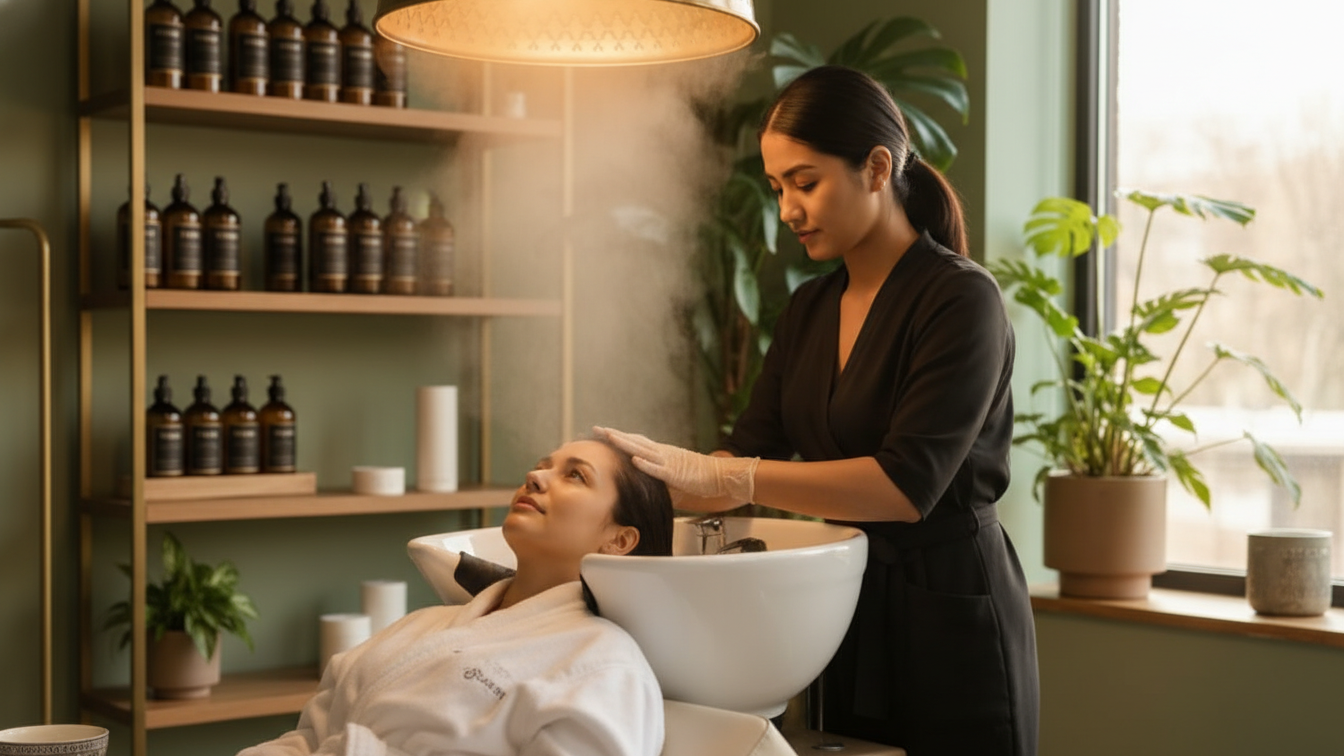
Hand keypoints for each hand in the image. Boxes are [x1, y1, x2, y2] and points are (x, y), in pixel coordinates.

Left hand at [594, 427, 759, 503]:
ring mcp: (668, 462)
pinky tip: (633, 460)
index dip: (619, 438)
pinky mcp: (676, 473)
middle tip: (596, 429)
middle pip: (635, 441)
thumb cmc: (699, 477)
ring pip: (643, 450)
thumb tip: (643, 481)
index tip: (602, 433)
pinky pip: (658, 468)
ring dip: (625, 443)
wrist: (720, 475)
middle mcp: (662, 453)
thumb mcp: (673, 474)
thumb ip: (657, 475)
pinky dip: (645, 464)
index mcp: (661, 453)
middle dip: (614, 435)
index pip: (636, 442)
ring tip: (609, 437)